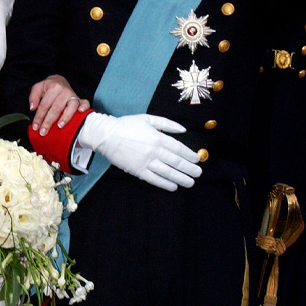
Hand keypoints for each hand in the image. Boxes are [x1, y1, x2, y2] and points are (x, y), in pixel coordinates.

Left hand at [30, 75, 89, 134]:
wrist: (60, 81)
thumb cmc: (48, 87)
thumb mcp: (38, 88)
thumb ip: (33, 97)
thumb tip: (32, 108)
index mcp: (53, 87)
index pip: (44, 105)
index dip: (39, 117)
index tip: (35, 127)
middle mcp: (64, 91)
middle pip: (56, 108)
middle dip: (48, 121)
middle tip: (43, 132)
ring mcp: (73, 95)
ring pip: (71, 107)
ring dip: (66, 117)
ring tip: (59, 126)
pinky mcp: (80, 99)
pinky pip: (85, 103)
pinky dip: (84, 107)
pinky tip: (80, 113)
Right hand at [78, 113, 201, 190]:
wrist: (106, 136)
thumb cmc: (127, 125)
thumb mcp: (148, 118)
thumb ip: (167, 123)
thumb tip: (183, 130)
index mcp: (157, 137)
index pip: (178, 148)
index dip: (189, 155)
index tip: (197, 159)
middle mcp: (154, 151)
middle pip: (176, 162)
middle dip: (189, 169)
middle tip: (198, 174)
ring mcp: (146, 162)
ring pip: (167, 172)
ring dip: (180, 178)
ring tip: (190, 183)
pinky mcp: (137, 171)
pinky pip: (154, 179)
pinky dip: (164, 184)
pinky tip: (173, 186)